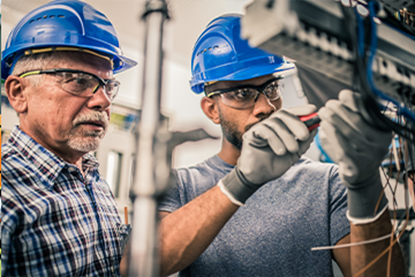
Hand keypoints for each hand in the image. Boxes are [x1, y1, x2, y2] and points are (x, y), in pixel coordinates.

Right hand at [220, 105, 317, 204]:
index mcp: (281, 127)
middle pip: (283, 114)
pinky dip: (275, 140)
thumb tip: (315, 127)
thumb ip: (304, 141)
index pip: (291, 113)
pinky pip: (264, 131)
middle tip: (304, 135)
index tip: (313, 110)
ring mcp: (260, 128)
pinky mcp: (251, 134)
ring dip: (287, 136)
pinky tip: (280, 151)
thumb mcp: (295, 153)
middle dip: (296, 123)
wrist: (258, 176)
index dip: (301, 110)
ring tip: (292, 149)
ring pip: (275, 123)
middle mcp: (270, 125)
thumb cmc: (274, 164)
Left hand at [318, 89, 391, 222]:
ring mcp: (369, 155)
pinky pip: (342, 147)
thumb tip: (343, 95)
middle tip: (328, 104)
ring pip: (348, 133)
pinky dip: (332, 134)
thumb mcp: (363, 130)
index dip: (355, 100)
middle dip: (339, 109)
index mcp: (384, 131)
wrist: (361, 176)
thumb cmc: (358, 147)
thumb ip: (357, 114)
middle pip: (357, 121)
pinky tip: (324, 126)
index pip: (370, 111)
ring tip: (322, 112)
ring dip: (333, 120)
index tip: (343, 94)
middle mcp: (380, 143)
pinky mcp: (355, 166)